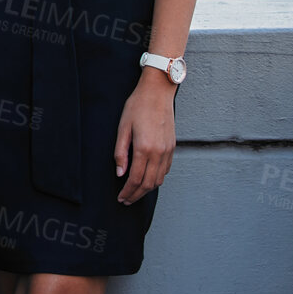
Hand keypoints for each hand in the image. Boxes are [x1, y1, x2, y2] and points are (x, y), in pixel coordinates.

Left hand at [114, 72, 176, 203]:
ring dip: (147, 189)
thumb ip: (120, 152)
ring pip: (159, 179)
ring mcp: (168, 151)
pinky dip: (157, 179)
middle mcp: (159, 153)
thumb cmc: (137, 107)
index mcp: (144, 148)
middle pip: (149, 184)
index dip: (127, 191)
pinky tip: (148, 179)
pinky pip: (166, 170)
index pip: (136, 179)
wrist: (158, 93)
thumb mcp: (122, 127)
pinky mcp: (172, 147)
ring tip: (135, 193)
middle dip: (136, 195)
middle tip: (126, 200)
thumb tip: (120, 173)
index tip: (121, 198)